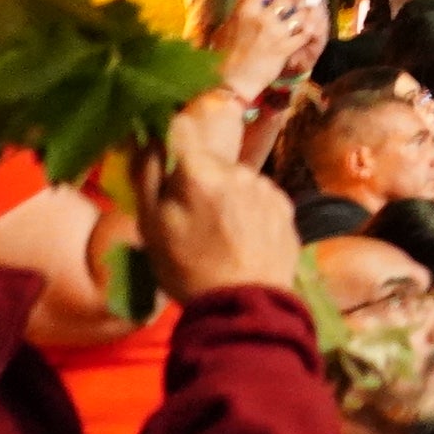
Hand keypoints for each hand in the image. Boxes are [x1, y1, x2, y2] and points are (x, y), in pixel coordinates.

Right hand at [134, 141, 299, 301]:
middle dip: (196, 177)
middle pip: (209, 158)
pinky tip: (242, 236)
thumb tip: (146, 138)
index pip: (181, 127)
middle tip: (189, 214)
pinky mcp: (287, 205)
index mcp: (199, 171)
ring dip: (223, 193)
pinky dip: (247, 208)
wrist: (246, 306)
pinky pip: (257, 195)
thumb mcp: (152, 226)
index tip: (163, 158)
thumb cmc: (188, 268)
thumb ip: (147, 175)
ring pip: (234, 178)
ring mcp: (266, 186)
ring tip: (218, 231)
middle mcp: (238, 169)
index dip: (169, 138)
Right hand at [210, 0, 313, 103]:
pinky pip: (304, 34)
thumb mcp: (224, 30)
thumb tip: (244, 7)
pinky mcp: (287, 48)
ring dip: (305, 11)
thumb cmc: (222, 57)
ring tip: (307, 9)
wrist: (231, 81)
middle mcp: (263, 18)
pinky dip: (308, 30)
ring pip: (301, 14)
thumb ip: (237, 15)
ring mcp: (277, 33)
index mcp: (244, 11)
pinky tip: (309, 28)